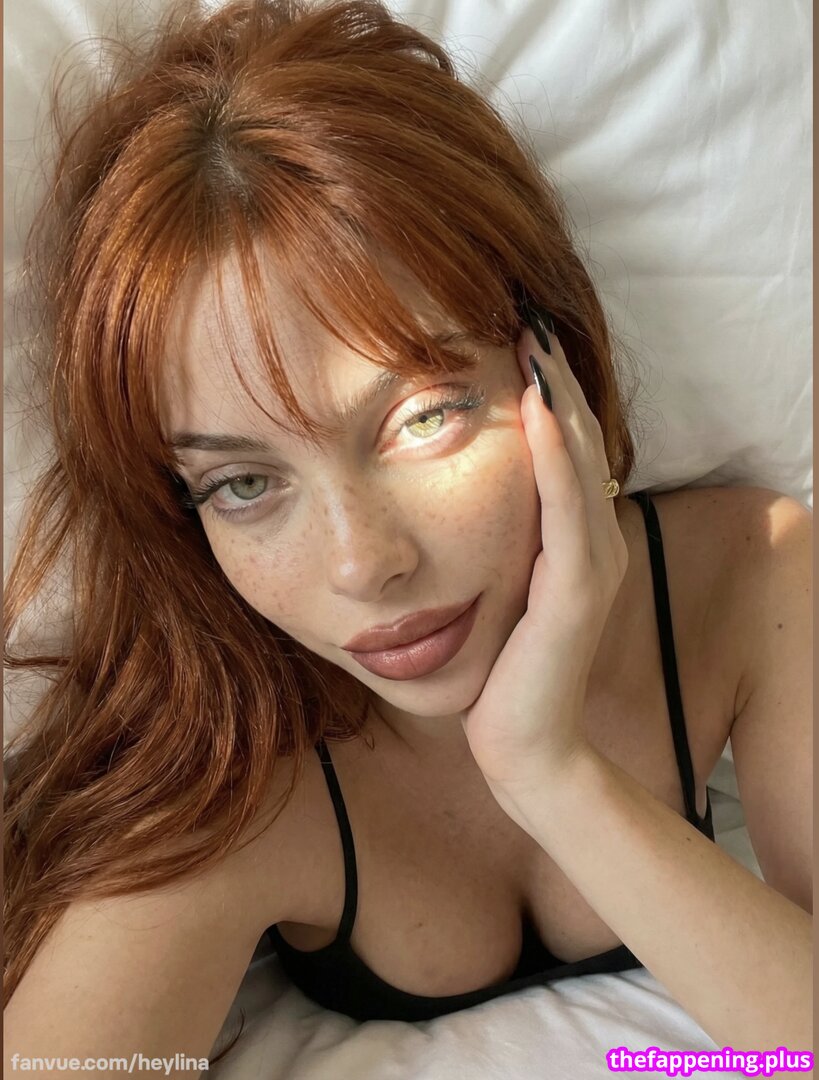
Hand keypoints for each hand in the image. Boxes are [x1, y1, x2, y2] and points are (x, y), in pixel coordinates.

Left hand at [460, 307, 628, 799]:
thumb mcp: (492, 585)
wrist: (520, 744)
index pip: (559, 441)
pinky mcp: (576, 590)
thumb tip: (443, 492)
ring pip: (576, 458)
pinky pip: (567, 509)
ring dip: (555, 394)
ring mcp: (590, 561)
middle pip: (573, 434)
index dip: (540, 383)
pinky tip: (536, 409)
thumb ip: (489, 539)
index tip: (506, 325)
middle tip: (522, 306)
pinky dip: (552, 455)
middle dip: (549, 370)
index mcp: (571, 534)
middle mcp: (592, 538)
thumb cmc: (499, 666)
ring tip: (532, 334)